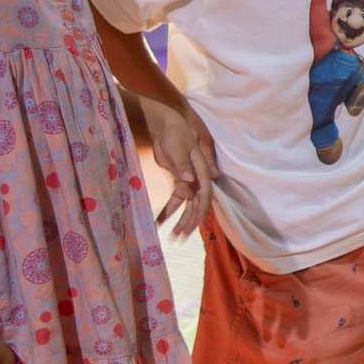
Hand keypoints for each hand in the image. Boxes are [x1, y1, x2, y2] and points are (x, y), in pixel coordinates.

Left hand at [144, 100, 217, 240]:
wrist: (164, 126)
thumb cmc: (174, 133)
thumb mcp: (177, 147)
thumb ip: (182, 164)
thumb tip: (188, 179)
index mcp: (201, 170)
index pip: (205, 193)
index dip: (202, 210)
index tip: (197, 224)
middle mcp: (197, 178)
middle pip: (196, 203)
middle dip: (190, 221)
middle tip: (181, 236)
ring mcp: (188, 181)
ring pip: (187, 205)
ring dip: (181, 220)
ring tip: (173, 236)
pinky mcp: (178, 181)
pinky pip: (175, 201)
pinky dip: (168, 211)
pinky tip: (159, 222)